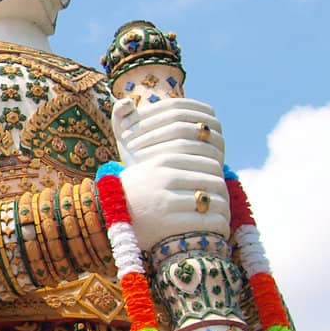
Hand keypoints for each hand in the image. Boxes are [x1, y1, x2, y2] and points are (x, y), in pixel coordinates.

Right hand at [112, 96, 229, 249]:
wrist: (106, 220)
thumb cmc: (125, 186)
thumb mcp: (129, 156)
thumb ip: (132, 127)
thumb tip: (127, 102)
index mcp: (162, 161)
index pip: (207, 161)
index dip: (215, 170)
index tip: (215, 180)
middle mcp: (164, 178)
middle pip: (213, 180)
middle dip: (221, 190)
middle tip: (222, 199)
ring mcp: (167, 201)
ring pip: (213, 201)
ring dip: (222, 209)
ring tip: (221, 214)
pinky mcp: (170, 224)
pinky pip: (208, 221)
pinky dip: (217, 226)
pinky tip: (217, 229)